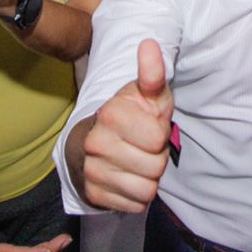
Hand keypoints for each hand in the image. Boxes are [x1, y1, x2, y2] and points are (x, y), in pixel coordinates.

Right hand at [82, 40, 173, 212]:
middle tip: (144, 147)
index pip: (158, 137)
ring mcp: (92, 171)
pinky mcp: (93, 194)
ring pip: (146, 190)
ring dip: (148, 178)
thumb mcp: (145, 93)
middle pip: (155, 167)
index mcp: (111, 113)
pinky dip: (137, 196)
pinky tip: (128, 178)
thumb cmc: (128, 115)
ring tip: (137, 162)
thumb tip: (149, 45)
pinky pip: (135, 206)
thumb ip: (152, 72)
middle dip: (156, 158)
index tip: (149, 126)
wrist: (91, 142)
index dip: (160, 133)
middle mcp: (96, 143)